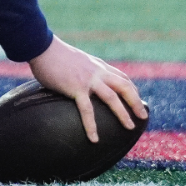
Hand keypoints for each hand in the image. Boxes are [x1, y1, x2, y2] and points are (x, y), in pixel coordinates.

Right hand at [27, 37, 146, 142]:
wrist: (42, 47)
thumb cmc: (55, 55)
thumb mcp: (77, 60)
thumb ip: (84, 70)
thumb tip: (83, 79)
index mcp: (98, 66)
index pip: (122, 78)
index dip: (133, 91)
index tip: (138, 101)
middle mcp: (98, 72)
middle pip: (124, 86)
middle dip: (136, 102)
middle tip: (143, 116)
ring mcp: (88, 80)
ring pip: (112, 98)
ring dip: (123, 113)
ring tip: (130, 127)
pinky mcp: (76, 87)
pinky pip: (87, 109)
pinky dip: (91, 125)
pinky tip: (94, 138)